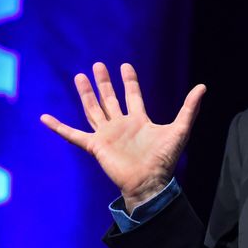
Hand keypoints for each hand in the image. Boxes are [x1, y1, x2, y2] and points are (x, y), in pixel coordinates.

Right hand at [40, 62, 205, 211]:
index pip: (133, 96)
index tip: (125, 66)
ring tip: (80, 76)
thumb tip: (202, 87)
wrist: (149, 182)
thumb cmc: (165, 160)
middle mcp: (121, 126)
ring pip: (93, 110)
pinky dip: (59, 127)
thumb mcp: (180, 129)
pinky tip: (45, 118)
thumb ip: (189, 108)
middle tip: (98, 65)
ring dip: (86, 94)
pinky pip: (73, 135)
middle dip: (104, 83)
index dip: (129, 81)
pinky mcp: (95, 146)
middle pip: (110, 99)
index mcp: (139, 121)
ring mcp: (107, 135)